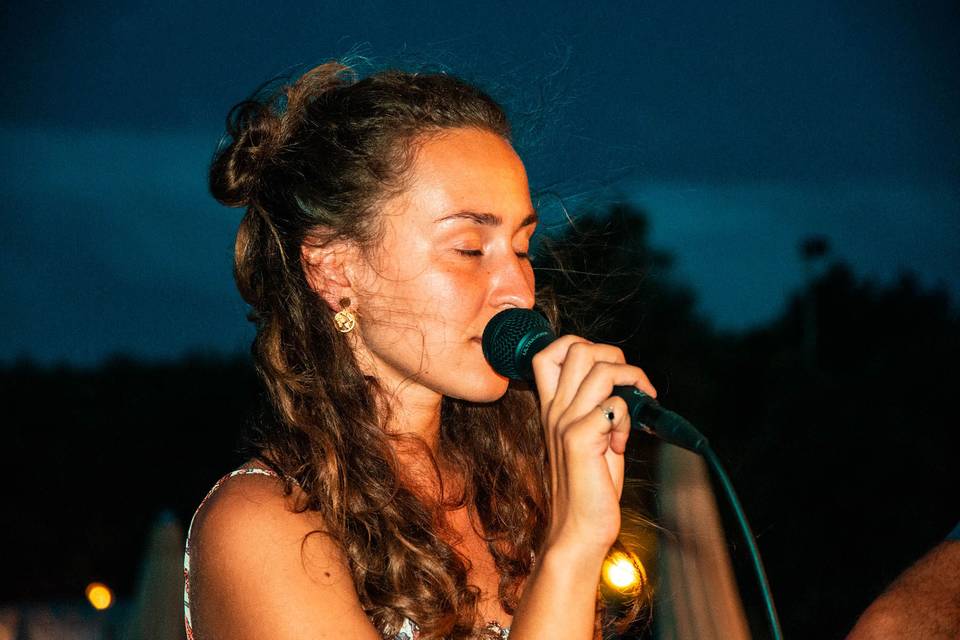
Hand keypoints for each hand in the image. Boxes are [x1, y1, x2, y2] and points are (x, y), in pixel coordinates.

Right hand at [531, 336, 656, 558]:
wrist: (579, 529)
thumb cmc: (589, 485)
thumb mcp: (589, 437)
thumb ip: (596, 407)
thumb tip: (625, 384)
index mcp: (551, 407)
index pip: (548, 353)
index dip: (579, 346)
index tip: (607, 369)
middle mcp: (553, 410)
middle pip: (578, 349)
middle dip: (614, 357)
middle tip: (630, 385)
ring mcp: (564, 423)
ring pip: (602, 370)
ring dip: (630, 383)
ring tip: (635, 410)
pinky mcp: (580, 439)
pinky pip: (615, 405)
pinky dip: (628, 419)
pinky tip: (622, 443)